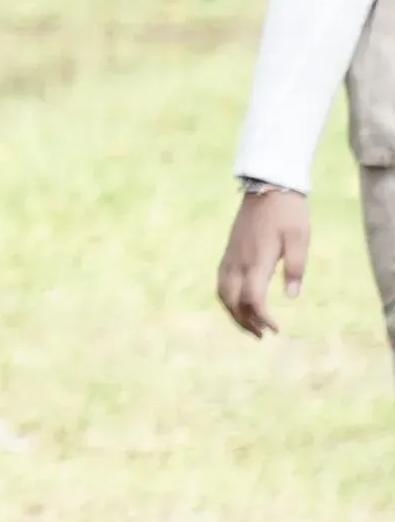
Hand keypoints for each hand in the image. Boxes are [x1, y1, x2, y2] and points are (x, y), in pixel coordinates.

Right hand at [219, 183, 308, 337]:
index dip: (262, 318)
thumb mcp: (300, 239)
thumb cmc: (288, 213)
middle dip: (244, 322)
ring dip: (233, 312)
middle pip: (232, 301)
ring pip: (223, 292)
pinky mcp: (229, 251)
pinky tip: (239, 302)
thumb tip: (291, 296)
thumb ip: (296, 268)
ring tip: (249, 325)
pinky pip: (221, 281)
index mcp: (257, 259)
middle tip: (262, 335)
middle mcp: (239, 261)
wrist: (268, 186)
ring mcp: (231, 255)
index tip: (276, 329)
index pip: (253, 298)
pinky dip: (228, 298)